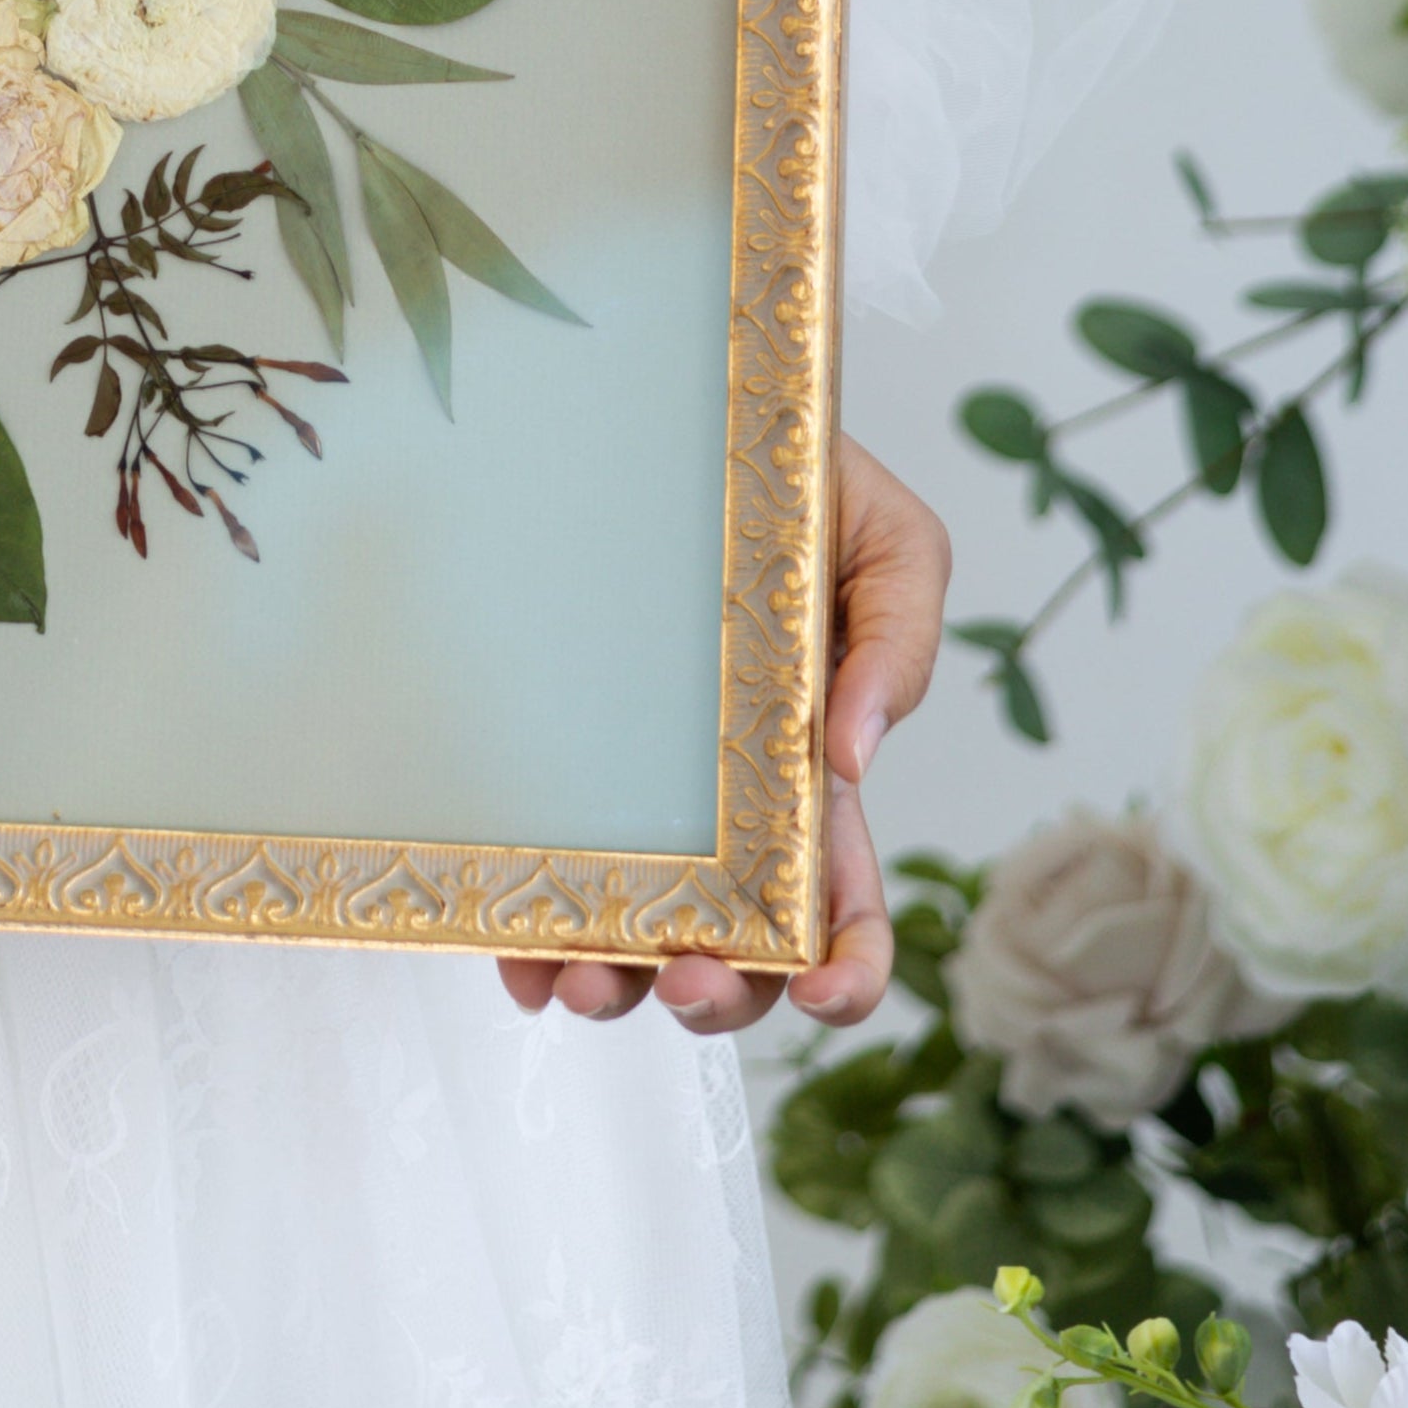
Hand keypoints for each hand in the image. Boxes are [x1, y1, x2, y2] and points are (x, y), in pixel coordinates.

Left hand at [495, 432, 946, 1039]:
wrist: (689, 413)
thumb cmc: (805, 484)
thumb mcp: (890, 543)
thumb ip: (902, 638)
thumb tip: (852, 756)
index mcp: (814, 778)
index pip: (843, 905)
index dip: (845, 970)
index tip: (823, 992)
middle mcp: (724, 813)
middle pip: (736, 948)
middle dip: (718, 995)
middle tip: (685, 981)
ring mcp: (636, 798)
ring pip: (631, 933)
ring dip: (611, 982)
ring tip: (574, 982)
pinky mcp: (555, 764)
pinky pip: (540, 867)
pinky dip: (525, 931)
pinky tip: (506, 950)